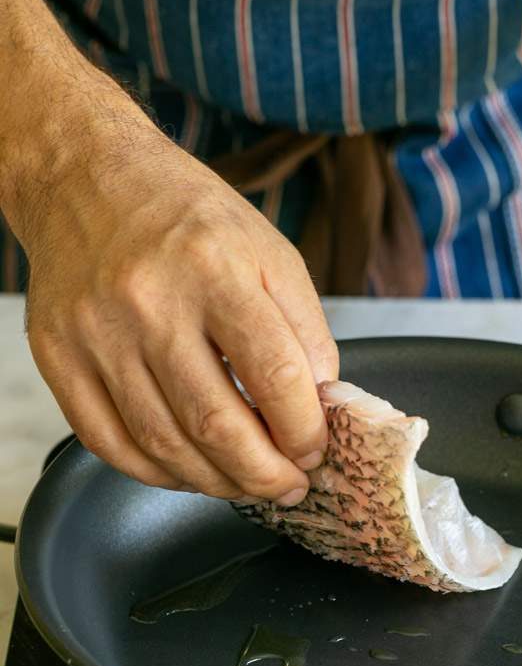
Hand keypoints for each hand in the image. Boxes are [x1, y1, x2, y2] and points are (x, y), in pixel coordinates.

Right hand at [22, 122, 337, 504]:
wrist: (87, 178)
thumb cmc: (188, 217)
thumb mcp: (270, 252)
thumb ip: (305, 330)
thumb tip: (320, 408)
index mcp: (214, 267)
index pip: (273, 374)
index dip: (303, 429)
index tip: (315, 450)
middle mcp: (149, 301)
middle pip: (215, 423)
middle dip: (264, 474)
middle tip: (288, 486)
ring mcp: (96, 333)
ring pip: (163, 444)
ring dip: (215, 482)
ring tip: (246, 484)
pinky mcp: (57, 356)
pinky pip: (108, 442)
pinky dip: (156, 473)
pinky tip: (189, 472)